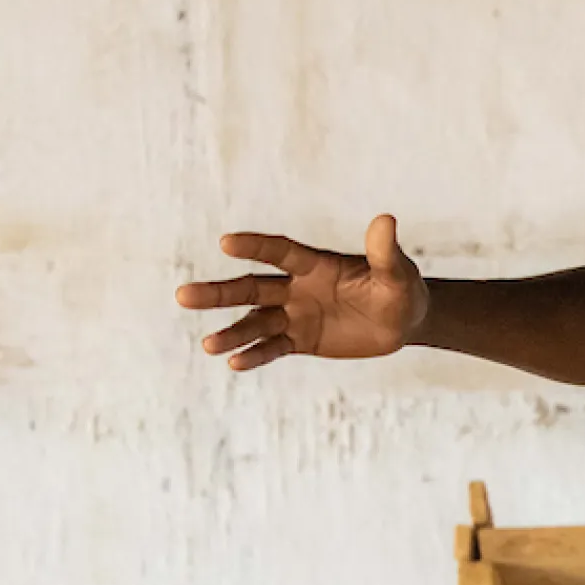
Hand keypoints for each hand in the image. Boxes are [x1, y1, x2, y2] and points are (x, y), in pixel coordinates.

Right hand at [175, 215, 426, 370]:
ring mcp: (295, 315)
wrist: (401, 321)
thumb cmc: (400, 289)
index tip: (226, 242)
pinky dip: (255, 355)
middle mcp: (296, 288)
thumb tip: (386, 221)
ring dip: (231, 332)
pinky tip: (233, 363)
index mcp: (315, 265)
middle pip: (251, 289)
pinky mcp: (300, 340)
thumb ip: (384, 252)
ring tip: (208, 345)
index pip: (279, 252)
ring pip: (255, 322)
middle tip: (183, 296)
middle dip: (219, 293)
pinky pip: (272, 347)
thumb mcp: (396, 273)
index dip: (255, 246)